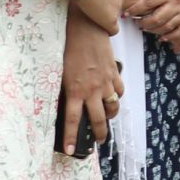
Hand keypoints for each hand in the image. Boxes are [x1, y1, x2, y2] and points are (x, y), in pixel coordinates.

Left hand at [60, 16, 121, 152]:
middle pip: (97, 119)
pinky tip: (113, 96)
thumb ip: (66, 89)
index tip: (70, 150)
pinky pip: (119, 90)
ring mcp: (105, 82)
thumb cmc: (68, 49)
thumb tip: (66, 102)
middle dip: (98, 133)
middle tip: (99, 141)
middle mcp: (92, 90)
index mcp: (75, 91)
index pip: (72, 120)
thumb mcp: (60, 72)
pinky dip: (117, 95)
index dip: (71, 137)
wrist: (86, 30)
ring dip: (110, 115)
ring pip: (112, 106)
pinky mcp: (114, 73)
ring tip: (107, 118)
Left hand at [131, 0, 179, 48]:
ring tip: (146, 28)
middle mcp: (177, 2)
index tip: (126, 13)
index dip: (135, 9)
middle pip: (157, 18)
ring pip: (168, 26)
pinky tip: (163, 37)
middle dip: (143, 23)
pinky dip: (172, 36)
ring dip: (154, 30)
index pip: (148, 2)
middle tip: (136, 22)